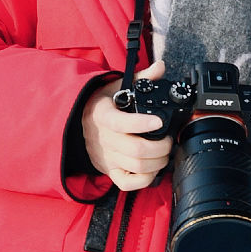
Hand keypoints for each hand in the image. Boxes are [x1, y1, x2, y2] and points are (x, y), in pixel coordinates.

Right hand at [82, 58, 172, 189]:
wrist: (81, 122)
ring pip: (135, 167)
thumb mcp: (118, 87)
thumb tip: (160, 68)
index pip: (121, 123)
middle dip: (160, 147)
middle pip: (135, 150)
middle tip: (169, 140)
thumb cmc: (104, 104)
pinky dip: (144, 179)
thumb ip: (141, 78)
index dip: (142, 124)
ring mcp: (106, 157)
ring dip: (157, 162)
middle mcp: (104, 138)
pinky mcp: (109, 170)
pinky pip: (126, 183)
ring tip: (165, 153)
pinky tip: (152, 168)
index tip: (159, 121)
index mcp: (103, 115)